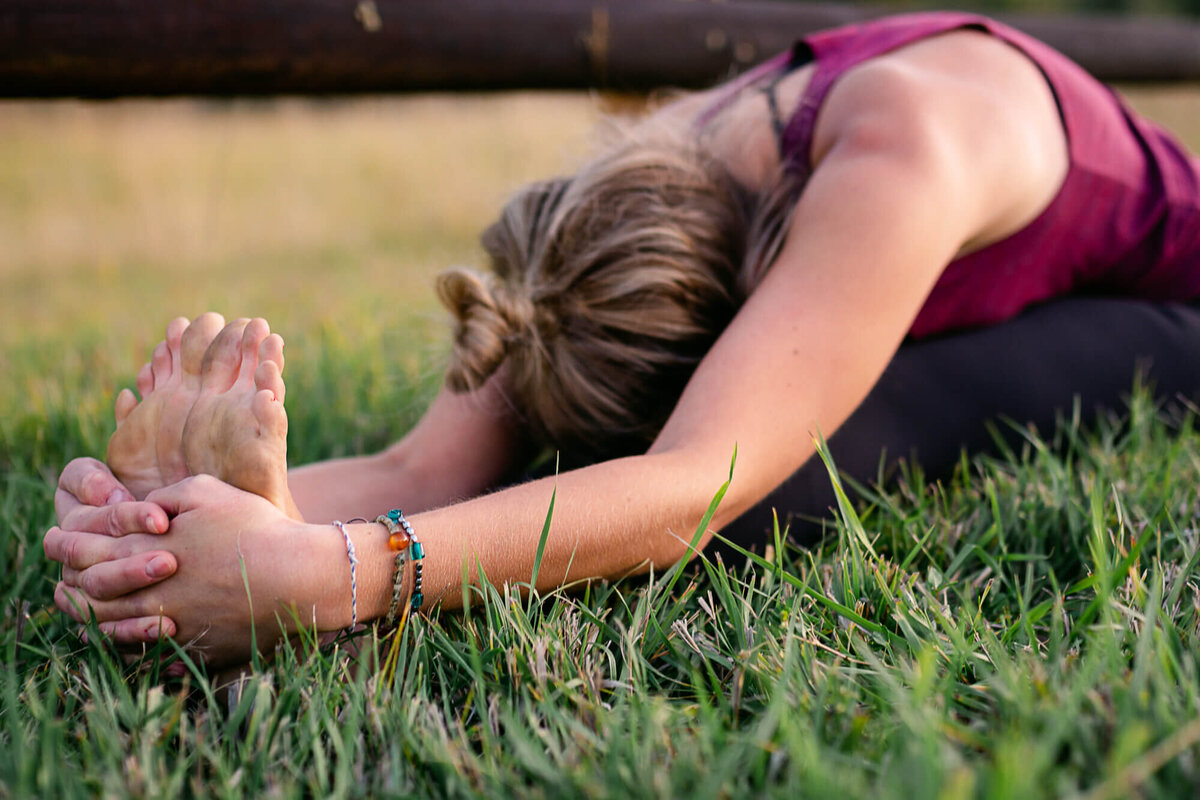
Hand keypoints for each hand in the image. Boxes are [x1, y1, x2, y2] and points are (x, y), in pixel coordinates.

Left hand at [50, 475, 337, 668]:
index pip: (87, 549)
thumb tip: (140, 507)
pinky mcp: (193, 647)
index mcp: (149, 549)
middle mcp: (150, 591)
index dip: (65, 543)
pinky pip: (147, 653)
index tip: (56, 538)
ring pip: (111, 627)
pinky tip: (127, 637)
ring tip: (81, 612)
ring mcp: (171, 623)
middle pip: (91, 593)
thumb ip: (165, 496)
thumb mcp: (208, 492)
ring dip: (90, 619)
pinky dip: (127, 645)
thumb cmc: (256, 529)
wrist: (297, 578)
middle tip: (59, 581)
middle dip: (68, 584)